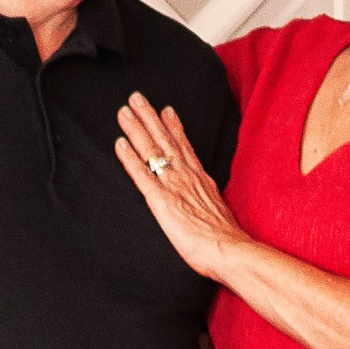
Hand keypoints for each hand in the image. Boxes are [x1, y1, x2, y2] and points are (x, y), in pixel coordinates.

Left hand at [114, 93, 249, 281]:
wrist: (229, 251)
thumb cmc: (226, 239)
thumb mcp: (218, 211)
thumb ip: (208, 200)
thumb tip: (206, 200)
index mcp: (200, 179)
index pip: (185, 146)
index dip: (174, 127)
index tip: (166, 109)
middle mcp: (187, 176)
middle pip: (165, 140)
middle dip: (149, 117)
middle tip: (136, 98)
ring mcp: (173, 186)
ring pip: (152, 150)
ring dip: (136, 129)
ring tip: (124, 111)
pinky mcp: (161, 201)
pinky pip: (142, 175)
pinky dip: (130, 158)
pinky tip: (119, 144)